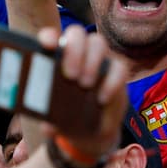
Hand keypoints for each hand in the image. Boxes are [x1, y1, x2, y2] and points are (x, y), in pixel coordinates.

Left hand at [36, 25, 127, 160]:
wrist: (91, 133)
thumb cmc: (66, 117)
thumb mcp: (55, 121)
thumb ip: (49, 122)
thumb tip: (48, 127)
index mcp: (56, 58)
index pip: (51, 38)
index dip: (49, 37)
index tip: (47, 46)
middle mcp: (78, 52)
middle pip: (77, 34)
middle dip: (74, 50)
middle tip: (69, 75)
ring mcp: (99, 59)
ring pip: (98, 43)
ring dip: (92, 61)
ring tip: (84, 85)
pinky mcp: (117, 71)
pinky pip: (119, 66)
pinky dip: (111, 81)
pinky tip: (102, 98)